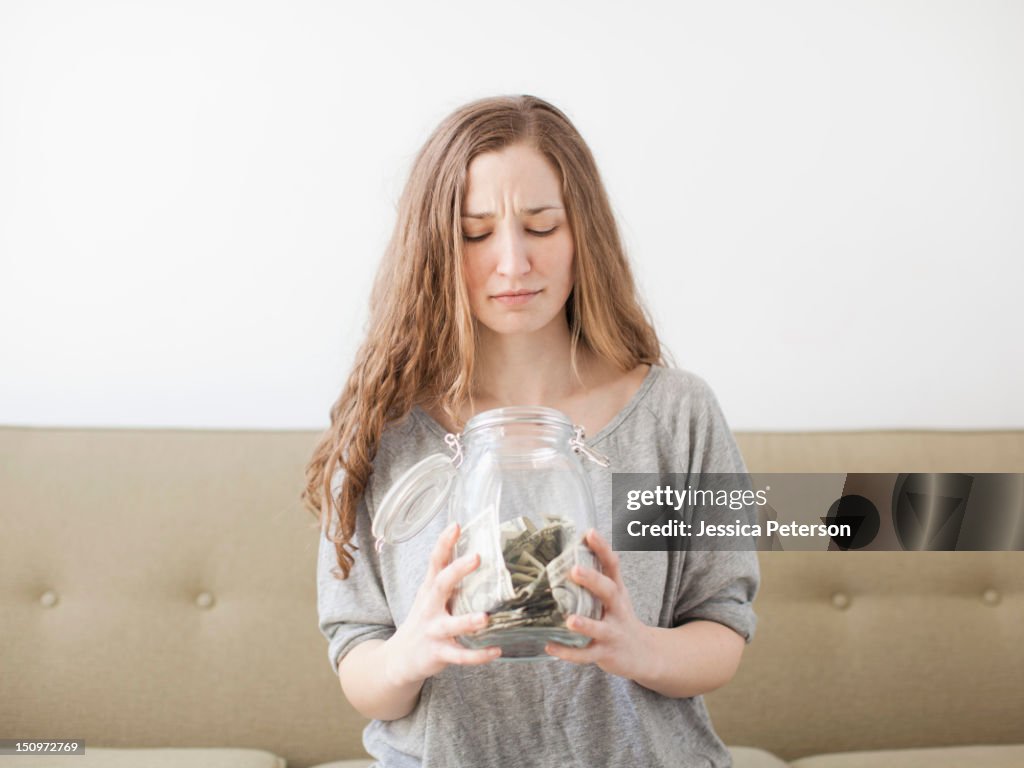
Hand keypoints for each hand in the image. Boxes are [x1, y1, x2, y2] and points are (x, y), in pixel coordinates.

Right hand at [383, 521, 500, 687]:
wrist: (400, 658)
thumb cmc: (425, 620)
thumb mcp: (431, 596)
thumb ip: (449, 578)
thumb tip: (478, 551)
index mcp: (430, 589)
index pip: (435, 561)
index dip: (444, 543)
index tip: (456, 525)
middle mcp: (429, 607)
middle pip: (440, 585)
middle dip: (457, 571)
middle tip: (476, 557)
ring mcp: (433, 631)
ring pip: (450, 625)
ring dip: (468, 621)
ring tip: (486, 618)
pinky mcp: (438, 653)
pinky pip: (459, 656)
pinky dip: (478, 655)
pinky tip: (496, 650)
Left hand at [544, 528, 651, 678]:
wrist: (642, 653)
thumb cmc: (619, 617)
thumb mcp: (615, 594)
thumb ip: (598, 574)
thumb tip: (575, 544)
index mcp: (617, 591)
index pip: (612, 565)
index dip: (602, 548)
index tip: (589, 533)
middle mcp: (617, 609)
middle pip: (609, 592)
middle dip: (593, 581)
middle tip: (575, 570)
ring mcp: (612, 633)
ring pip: (599, 628)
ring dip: (585, 624)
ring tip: (569, 619)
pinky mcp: (605, 654)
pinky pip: (586, 655)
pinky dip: (568, 653)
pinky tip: (550, 647)